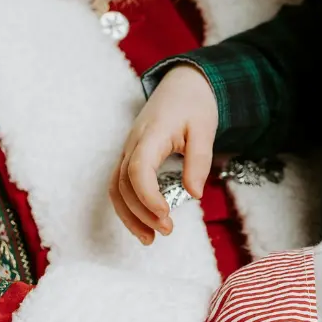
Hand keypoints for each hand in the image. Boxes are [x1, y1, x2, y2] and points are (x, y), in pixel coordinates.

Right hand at [110, 63, 217, 243]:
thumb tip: (194, 194)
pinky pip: (120, 183)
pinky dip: (127, 206)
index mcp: (151, 134)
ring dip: (129, 215)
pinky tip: (143, 223)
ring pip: (116, 186)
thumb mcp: (205, 129)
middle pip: (124, 183)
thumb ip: (199, 161)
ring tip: (150, 239)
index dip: (148, 197)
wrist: (183, 83)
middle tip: (167, 230)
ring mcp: (129, 149)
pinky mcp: (131, 155)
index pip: (138, 169)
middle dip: (141, 212)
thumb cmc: (195, 104)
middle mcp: (134, 143)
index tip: (166, 216)